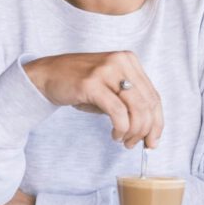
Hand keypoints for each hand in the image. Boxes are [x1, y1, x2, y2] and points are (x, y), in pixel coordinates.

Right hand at [23, 51, 162, 148]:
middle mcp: (121, 62)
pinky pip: (117, 112)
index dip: (157, 122)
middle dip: (146, 130)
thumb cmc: (78, 85)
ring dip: (134, 131)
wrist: (46, 75)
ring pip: (136, 109)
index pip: (153, 96)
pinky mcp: (92, 83)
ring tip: (124, 141)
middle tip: (136, 144)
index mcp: (129, 60)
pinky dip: (121, 128)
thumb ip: (128, 102)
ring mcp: (106, 71)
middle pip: (148, 103)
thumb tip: (147, 129)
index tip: (153, 140)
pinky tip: (115, 134)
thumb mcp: (109, 88)